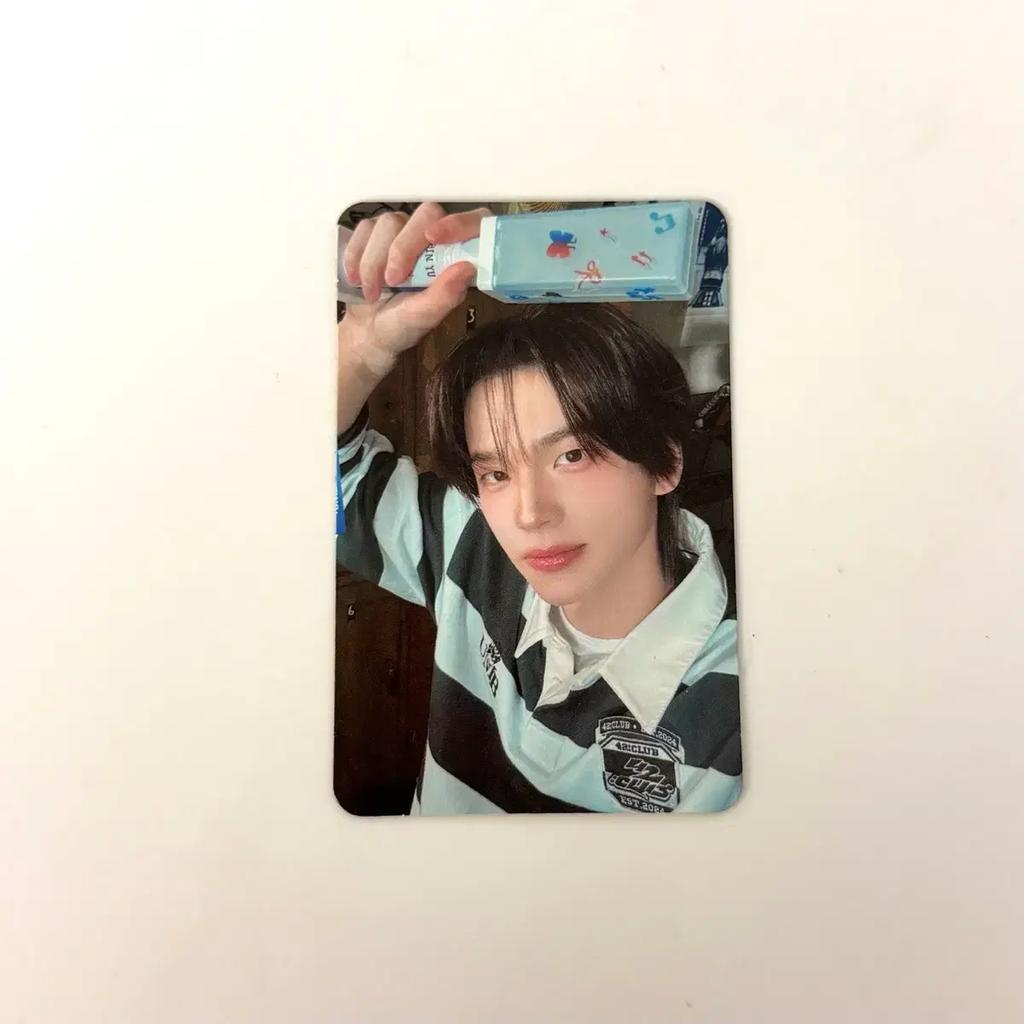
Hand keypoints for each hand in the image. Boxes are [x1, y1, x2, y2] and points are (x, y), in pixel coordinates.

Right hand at [339, 202, 489, 376]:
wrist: (365, 332)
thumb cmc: (399, 326)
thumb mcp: (422, 318)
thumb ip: (444, 295)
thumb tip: (466, 269)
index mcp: (454, 260)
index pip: (471, 222)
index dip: (458, 222)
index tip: (434, 237)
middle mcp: (431, 241)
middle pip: (426, 215)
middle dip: (403, 247)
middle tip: (392, 280)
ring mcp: (402, 233)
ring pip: (389, 222)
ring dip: (375, 260)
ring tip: (372, 292)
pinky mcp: (374, 234)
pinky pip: (365, 228)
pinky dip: (356, 255)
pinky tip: (357, 278)